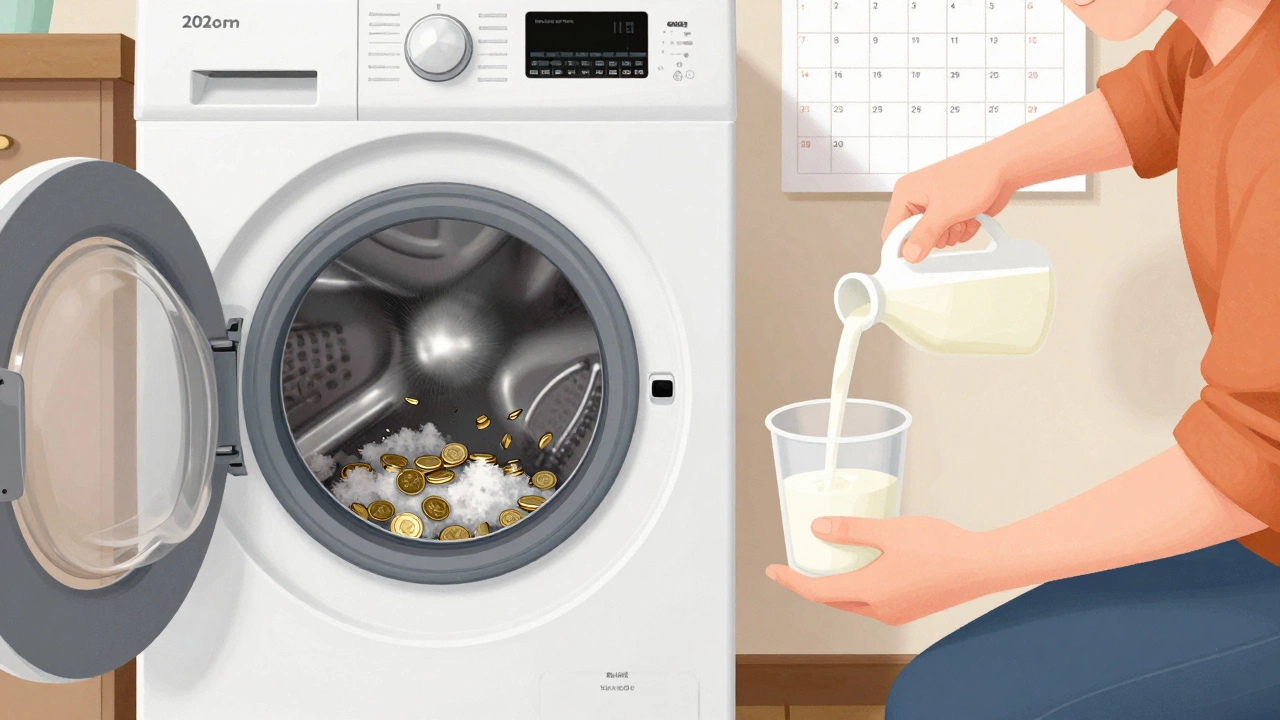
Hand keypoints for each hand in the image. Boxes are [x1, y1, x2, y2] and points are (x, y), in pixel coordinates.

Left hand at [766, 515, 995, 625]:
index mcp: (870, 592)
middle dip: (811, 584)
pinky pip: (873, 601)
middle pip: (833, 600)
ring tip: (825, 564)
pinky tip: (862, 568)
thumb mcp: (889, 531)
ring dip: (836, 586)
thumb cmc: (940, 546)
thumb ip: (851, 530)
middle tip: (795, 566)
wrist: (982, 566)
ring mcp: (896, 612)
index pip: (817, 591)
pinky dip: (858, 587)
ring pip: (854, 602)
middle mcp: (880, 610)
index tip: (773, 570)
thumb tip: (816, 529)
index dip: (791, 581)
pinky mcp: (910, 608)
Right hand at [882, 147, 1015, 262]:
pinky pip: (951, 234)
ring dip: (951, 234)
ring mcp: (936, 206)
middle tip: (948, 224)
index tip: (917, 255)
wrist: (1004, 168)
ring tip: (962, 216)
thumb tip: (909, 255)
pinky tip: (970, 216)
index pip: (892, 230)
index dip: (903, 245)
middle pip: (915, 237)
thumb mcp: (944, 210)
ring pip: (935, 238)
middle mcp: (918, 199)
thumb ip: (924, 235)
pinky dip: (963, 230)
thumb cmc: (974, 176)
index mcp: (906, 193)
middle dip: (936, 237)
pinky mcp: (951, 212)